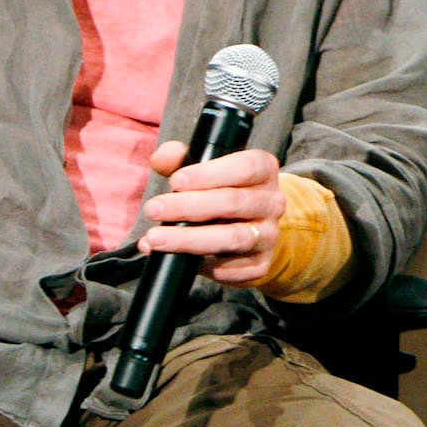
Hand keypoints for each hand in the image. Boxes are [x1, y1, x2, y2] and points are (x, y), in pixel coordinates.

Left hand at [141, 142, 284, 287]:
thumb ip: (180, 158)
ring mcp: (269, 235)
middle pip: (233, 202)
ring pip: (231, 238)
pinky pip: (228, 268)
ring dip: (189, 239)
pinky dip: (197, 264)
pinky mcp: (259, 265)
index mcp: (265, 170)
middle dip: (188, 206)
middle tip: (153, 209)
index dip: (208, 175)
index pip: (244, 168)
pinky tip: (172, 258)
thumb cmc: (222, 191)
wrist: (253, 230)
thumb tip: (160, 159)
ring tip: (155, 238)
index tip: (175, 181)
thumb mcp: (205, 168)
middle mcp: (273, 202)